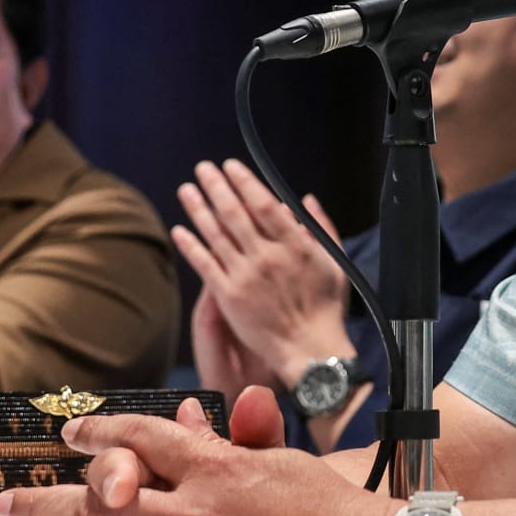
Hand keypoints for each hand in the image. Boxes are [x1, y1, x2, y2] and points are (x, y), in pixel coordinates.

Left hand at [0, 390, 398, 515]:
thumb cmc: (332, 511)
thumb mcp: (277, 461)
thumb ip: (226, 440)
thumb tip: (184, 416)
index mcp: (214, 466)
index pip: (140, 438)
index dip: (100, 435)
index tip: (72, 435)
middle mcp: (195, 511)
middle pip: (100, 502)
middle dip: (43, 502)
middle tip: (1, 505)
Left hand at [172, 159, 351, 387]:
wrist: (309, 349)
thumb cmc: (325, 308)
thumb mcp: (334, 262)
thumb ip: (321, 227)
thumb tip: (306, 199)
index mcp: (295, 245)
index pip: (264, 204)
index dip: (245, 182)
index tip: (232, 166)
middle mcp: (268, 256)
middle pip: (235, 214)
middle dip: (217, 187)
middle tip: (204, 169)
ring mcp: (246, 276)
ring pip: (216, 235)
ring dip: (199, 209)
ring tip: (187, 189)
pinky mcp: (229, 296)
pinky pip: (206, 265)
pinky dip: (192, 245)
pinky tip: (180, 230)